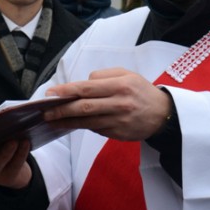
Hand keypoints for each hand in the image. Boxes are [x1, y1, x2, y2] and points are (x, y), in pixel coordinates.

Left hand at [42, 68, 172, 140]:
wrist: (163, 114)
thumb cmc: (141, 91)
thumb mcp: (127, 74)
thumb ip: (104, 76)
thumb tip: (82, 84)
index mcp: (121, 85)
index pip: (87, 88)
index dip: (66, 91)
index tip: (51, 93)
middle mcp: (119, 104)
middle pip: (84, 107)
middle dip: (61, 110)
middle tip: (45, 111)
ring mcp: (119, 121)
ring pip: (87, 122)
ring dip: (67, 121)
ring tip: (52, 120)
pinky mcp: (119, 134)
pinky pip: (96, 129)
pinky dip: (83, 126)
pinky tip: (71, 123)